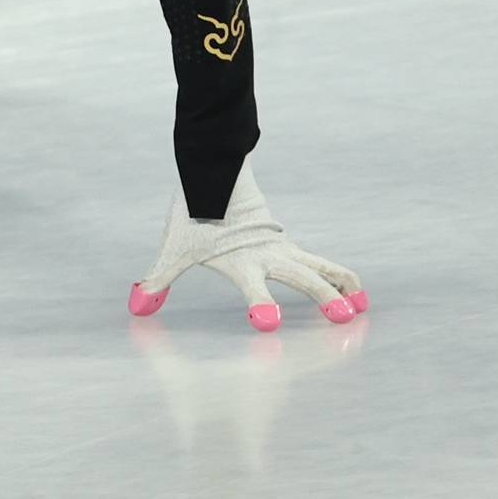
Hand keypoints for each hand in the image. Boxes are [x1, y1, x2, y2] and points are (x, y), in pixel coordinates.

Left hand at [129, 161, 363, 331]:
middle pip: (303, 279)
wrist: (214, 174)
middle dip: (322, 299)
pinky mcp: (289, 245)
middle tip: (341, 320)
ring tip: (360, 308)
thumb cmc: (192, 216)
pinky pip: (320, 262)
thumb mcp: (173, 249)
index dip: (260, 306)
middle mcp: (268, 257)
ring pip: (321, 268)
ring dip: (342, 286)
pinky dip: (339, 276)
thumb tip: (137, 305)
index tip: (268, 325)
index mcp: (242, 262)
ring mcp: (283, 249)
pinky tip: (356, 291)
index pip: (253, 289)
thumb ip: (158, 280)